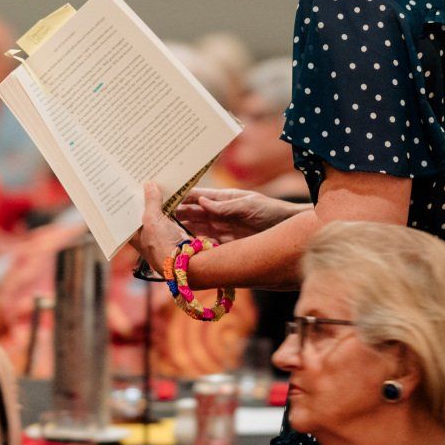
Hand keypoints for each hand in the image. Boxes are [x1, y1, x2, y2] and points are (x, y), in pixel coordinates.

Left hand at [130, 183, 187, 271]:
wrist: (186, 261)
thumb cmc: (162, 245)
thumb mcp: (152, 220)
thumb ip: (151, 202)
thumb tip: (149, 185)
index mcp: (134, 235)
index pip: (127, 216)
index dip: (127, 202)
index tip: (127, 186)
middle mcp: (146, 235)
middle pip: (144, 212)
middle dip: (145, 198)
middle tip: (144, 179)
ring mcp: (161, 233)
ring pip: (159, 212)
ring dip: (160, 200)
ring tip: (159, 182)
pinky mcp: (175, 232)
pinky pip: (172, 215)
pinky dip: (173, 205)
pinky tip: (174, 194)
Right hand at [173, 189, 307, 243]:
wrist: (290, 230)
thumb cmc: (271, 212)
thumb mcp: (248, 206)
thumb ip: (224, 207)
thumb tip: (201, 202)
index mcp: (222, 199)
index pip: (196, 196)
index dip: (179, 196)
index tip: (161, 196)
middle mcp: (219, 214)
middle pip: (191, 213)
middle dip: (174, 214)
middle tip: (154, 216)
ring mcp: (221, 229)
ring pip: (195, 229)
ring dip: (180, 230)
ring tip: (162, 232)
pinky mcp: (226, 244)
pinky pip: (206, 245)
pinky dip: (194, 246)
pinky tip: (182, 248)